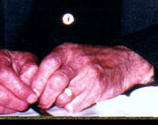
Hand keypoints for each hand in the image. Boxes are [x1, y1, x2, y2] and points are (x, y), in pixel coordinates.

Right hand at [0, 47, 39, 113]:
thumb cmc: (7, 62)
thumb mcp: (22, 59)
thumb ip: (31, 70)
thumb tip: (35, 88)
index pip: (4, 75)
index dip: (20, 89)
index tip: (32, 96)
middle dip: (17, 102)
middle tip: (26, 103)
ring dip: (10, 109)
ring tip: (17, 103)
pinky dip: (0, 111)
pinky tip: (6, 104)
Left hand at [31, 43, 153, 113]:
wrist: (124, 61)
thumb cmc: (95, 59)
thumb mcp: (73, 54)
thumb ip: (55, 65)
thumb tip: (35, 84)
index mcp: (67, 51)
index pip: (46, 66)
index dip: (37, 82)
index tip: (33, 93)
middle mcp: (77, 61)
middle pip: (54, 83)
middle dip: (45, 97)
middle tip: (44, 102)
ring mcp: (88, 75)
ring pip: (64, 97)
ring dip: (60, 102)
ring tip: (64, 98)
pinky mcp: (97, 88)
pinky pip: (76, 105)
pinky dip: (72, 106)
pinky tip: (77, 99)